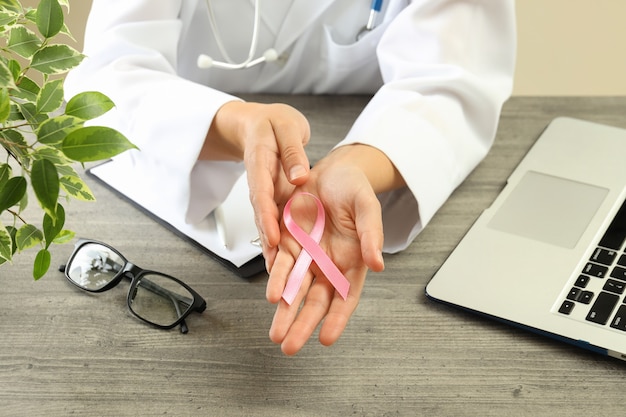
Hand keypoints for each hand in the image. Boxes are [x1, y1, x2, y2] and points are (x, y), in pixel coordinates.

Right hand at [201, 101, 310, 266]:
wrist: (260, 124)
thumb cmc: (273, 123)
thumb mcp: (287, 127)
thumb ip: (292, 151)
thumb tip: (299, 176)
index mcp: (260, 162)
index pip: (262, 193)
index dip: (267, 217)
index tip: (273, 237)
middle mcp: (260, 182)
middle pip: (262, 216)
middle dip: (267, 243)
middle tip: (274, 267)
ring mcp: (266, 193)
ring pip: (267, 223)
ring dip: (271, 249)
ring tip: (278, 274)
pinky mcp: (273, 199)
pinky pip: (275, 222)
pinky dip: (278, 242)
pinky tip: (284, 262)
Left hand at [265, 155, 385, 354]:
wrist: (332, 170)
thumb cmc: (355, 189)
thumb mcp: (368, 208)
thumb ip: (372, 235)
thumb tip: (378, 264)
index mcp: (351, 262)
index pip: (344, 298)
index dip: (336, 319)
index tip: (326, 338)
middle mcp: (327, 264)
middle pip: (315, 301)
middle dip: (302, 324)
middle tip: (289, 345)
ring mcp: (307, 254)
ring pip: (294, 289)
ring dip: (284, 310)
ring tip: (276, 331)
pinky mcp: (288, 241)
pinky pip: (281, 263)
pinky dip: (276, 279)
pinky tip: (272, 295)